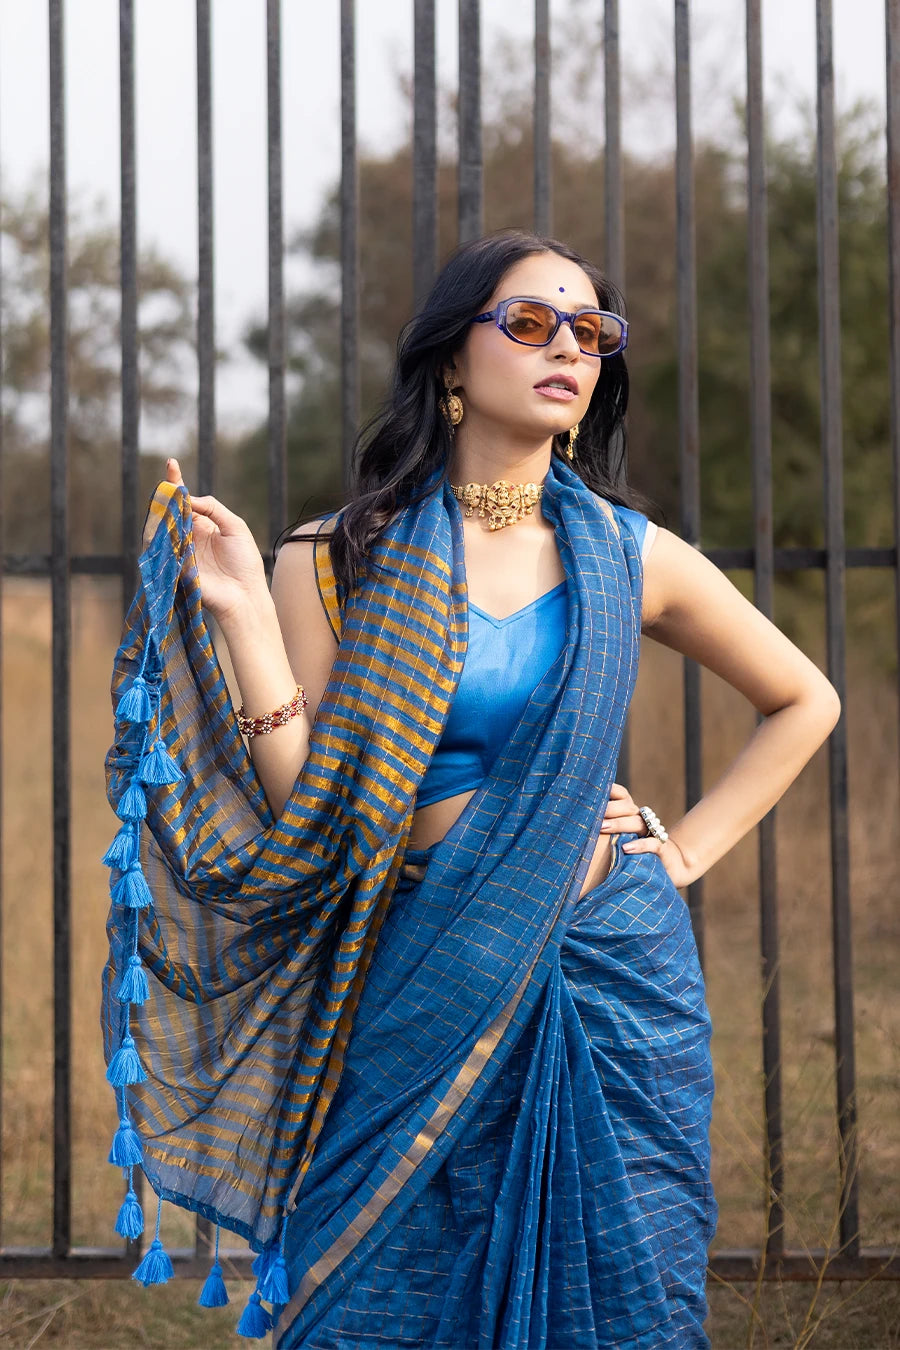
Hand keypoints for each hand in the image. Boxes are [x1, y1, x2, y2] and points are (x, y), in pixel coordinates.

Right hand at [144, 458, 267, 625]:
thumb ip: (213, 508)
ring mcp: (180, 550)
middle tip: (168, 482)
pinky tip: (167, 522)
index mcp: (204, 525)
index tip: (171, 463)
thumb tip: (189, 497)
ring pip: (162, 525)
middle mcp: (189, 535)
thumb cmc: (245, 563)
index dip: (177, 482)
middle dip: (167, 494)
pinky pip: (163, 546)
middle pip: (171, 510)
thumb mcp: (235, 527)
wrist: (245, 594)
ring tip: (168, 499)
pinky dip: (163, 533)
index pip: (187, 500)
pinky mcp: (175, 565)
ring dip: (163, 511)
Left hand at [599, 782, 692, 887]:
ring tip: (602, 827)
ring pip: (638, 823)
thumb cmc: (634, 854)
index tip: (596, 791)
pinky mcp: (662, 850)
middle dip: (610, 808)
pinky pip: (653, 844)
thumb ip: (604, 827)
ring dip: (619, 824)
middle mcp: (642, 821)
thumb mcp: (618, 839)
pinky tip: (625, 848)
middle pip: (628, 808)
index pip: (623, 796)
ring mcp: (653, 834)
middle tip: (593, 814)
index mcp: (630, 815)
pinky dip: (640, 845)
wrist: (672, 867)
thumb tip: (574, 818)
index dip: (612, 791)